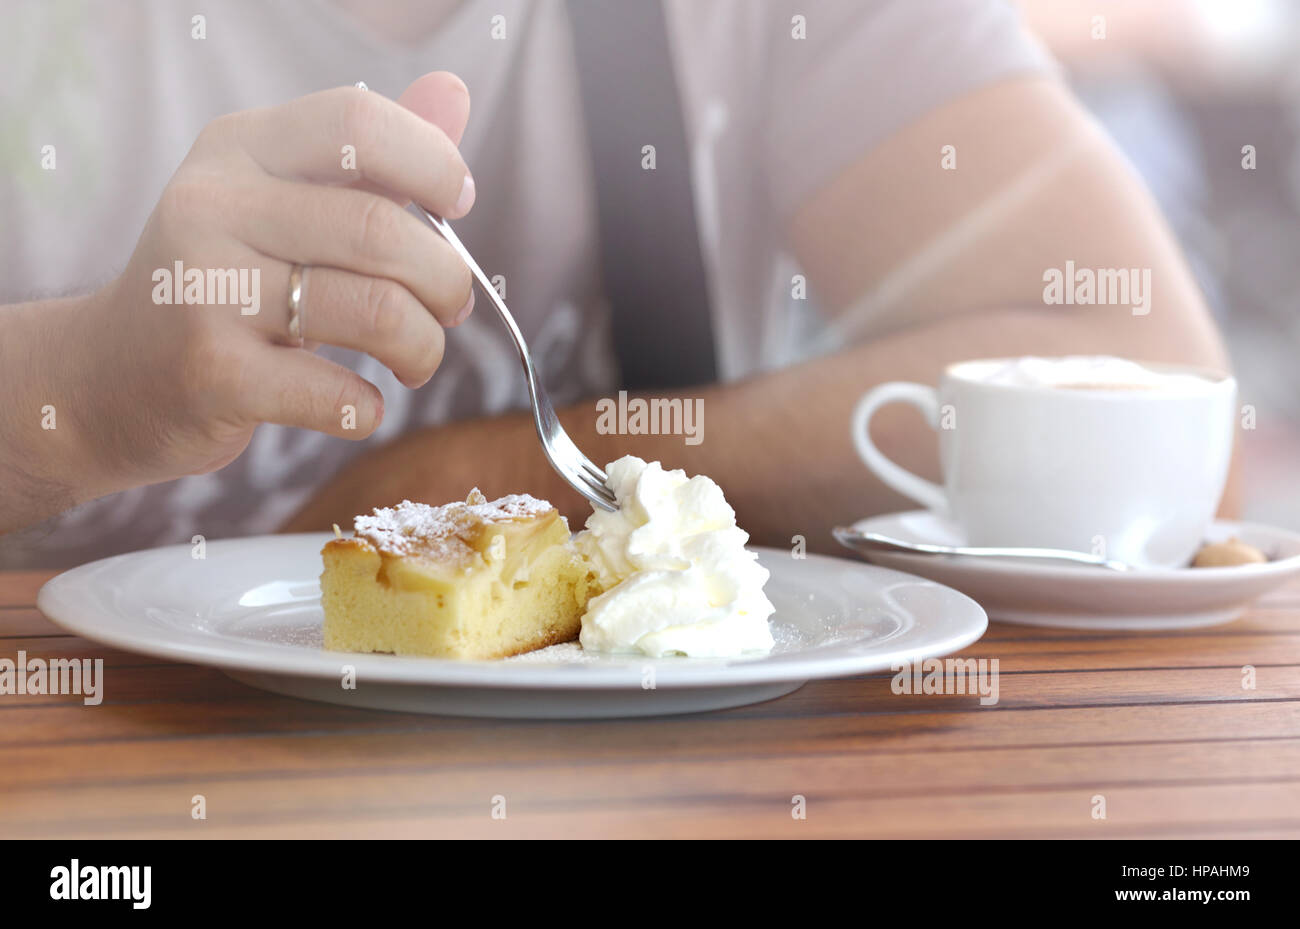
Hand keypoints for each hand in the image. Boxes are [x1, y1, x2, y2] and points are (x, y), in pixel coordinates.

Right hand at [0, 73, 477, 531]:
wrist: (107, 378)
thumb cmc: (221, 285)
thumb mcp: (279, 200)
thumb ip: (368, 154)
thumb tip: (453, 90)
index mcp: (239, 150)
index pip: (358, 123)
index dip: (433, 162)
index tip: (457, 206)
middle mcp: (214, 206)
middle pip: (382, 229)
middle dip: (446, 280)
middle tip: (450, 309)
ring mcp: (206, 290)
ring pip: (377, 312)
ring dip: (424, 347)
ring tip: (416, 358)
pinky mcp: (210, 373)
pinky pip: (333, 392)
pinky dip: (367, 408)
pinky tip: (358, 405)